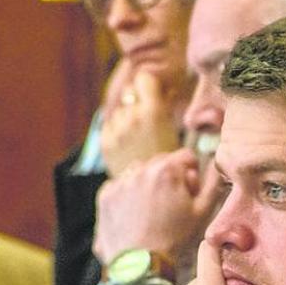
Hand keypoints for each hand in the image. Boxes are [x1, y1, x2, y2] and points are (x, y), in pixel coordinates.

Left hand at [92, 148, 223, 276]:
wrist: (140, 266)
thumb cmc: (174, 241)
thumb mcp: (202, 213)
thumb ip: (212, 183)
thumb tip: (214, 164)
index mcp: (167, 170)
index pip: (186, 157)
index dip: (192, 175)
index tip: (189, 193)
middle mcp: (140, 170)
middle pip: (162, 163)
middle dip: (169, 178)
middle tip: (172, 205)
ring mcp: (120, 182)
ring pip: (140, 173)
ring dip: (148, 184)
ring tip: (153, 211)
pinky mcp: (106, 195)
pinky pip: (121, 186)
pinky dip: (129, 195)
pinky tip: (137, 215)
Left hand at [101, 62, 179, 176]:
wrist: (151, 206)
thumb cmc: (172, 167)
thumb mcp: (181, 137)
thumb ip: (171, 106)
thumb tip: (170, 91)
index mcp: (153, 114)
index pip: (144, 78)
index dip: (150, 85)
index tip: (156, 95)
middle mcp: (130, 119)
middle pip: (129, 92)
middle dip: (139, 101)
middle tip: (150, 119)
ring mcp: (114, 132)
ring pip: (119, 110)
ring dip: (128, 117)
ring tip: (141, 138)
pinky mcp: (104, 144)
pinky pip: (109, 127)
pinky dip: (118, 133)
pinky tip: (131, 147)